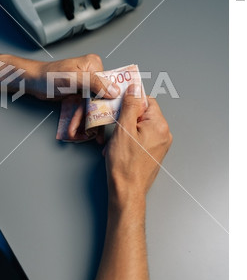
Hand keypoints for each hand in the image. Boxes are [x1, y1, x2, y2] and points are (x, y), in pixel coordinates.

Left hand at [20, 54, 119, 140]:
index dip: (112, 101)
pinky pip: (86, 107)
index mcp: (94, 64)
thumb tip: (114, 91)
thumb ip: (94, 83)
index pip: (110, 83)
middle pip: (103, 96)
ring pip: (95, 104)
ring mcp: (86, 85)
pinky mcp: (80, 94)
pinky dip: (85, 118)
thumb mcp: (73, 78)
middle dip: (102, 114)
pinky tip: (85, 129)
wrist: (34, 82)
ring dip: (93, 120)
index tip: (114, 116)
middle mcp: (92, 74)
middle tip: (103, 131)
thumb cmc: (49, 76)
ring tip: (95, 135)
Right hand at [104, 84, 172, 210]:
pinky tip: (119, 148)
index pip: (146, 100)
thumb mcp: (124, 129)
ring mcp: (160, 144)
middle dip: (126, 119)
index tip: (119, 107)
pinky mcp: (154, 153)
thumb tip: (134, 88)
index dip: (130, 103)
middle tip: (115, 128)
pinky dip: (129, 140)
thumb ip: (130, 105)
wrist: (127, 191)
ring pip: (140, 126)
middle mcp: (164, 134)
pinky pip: (141, 138)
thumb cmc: (125, 164)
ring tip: (116, 142)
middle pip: (143, 113)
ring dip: (126, 130)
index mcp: (159, 125)